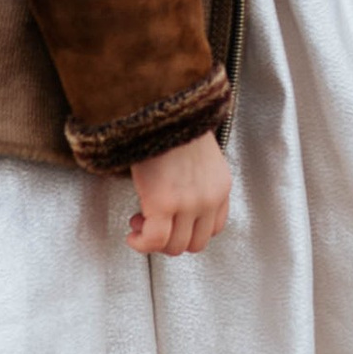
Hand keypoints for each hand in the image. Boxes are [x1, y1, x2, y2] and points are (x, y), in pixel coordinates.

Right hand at [127, 130, 230, 255]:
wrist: (163, 107)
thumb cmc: (174, 124)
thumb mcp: (200, 155)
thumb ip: (197, 179)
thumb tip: (177, 194)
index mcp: (221, 186)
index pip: (214, 228)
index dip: (189, 231)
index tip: (172, 222)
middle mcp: (210, 198)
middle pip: (195, 243)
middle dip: (171, 240)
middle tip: (151, 225)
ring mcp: (189, 203)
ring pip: (175, 246)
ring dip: (154, 242)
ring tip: (138, 224)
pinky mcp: (164, 203)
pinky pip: (154, 240)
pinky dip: (141, 244)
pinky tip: (132, 235)